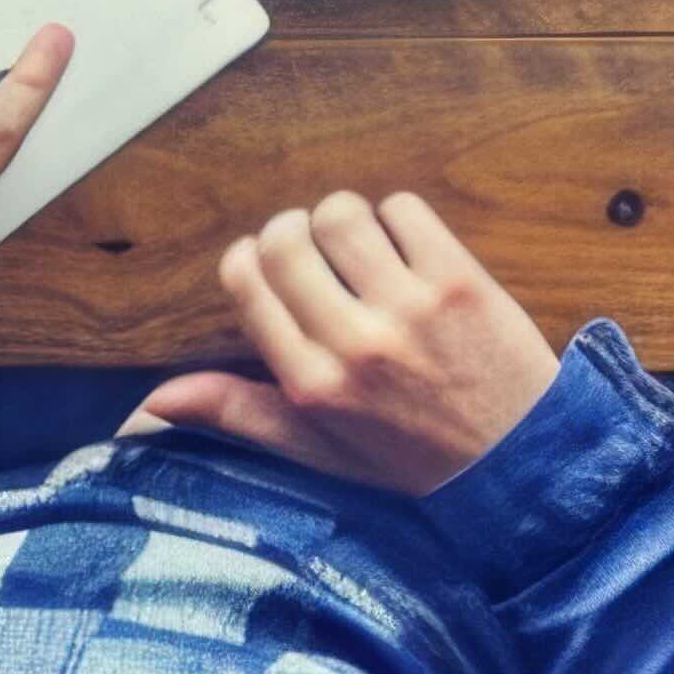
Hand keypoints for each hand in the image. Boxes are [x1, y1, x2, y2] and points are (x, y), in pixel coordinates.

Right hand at [134, 191, 565, 493]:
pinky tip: (411, 254)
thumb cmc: (412, 460)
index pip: (247, 279)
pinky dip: (401, 219)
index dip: (253, 259)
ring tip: (366, 251)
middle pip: (287, 236)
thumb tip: (151, 403)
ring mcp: (410, 308)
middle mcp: (353, 344)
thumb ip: (239, 415)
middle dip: (293, 230)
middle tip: (317, 251)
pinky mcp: (461, 279)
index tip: (273, 268)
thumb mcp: (318, 452)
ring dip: (347, 221)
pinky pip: (405, 208)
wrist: (523, 465)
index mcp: (310, 384)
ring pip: (343, 212)